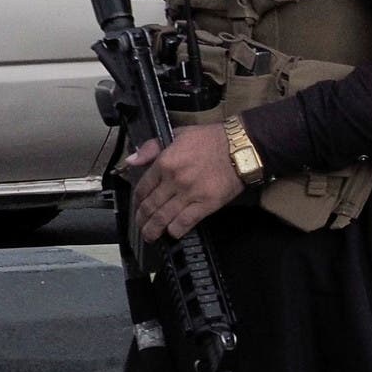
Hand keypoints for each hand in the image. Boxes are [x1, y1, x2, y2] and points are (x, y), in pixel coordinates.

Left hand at [124, 126, 244, 242]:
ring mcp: (190, 194)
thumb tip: (131, 161)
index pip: (143, 187)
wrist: (241, 147)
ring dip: (154, 229)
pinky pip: (185, 222)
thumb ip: (152, 147)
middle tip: (141, 227)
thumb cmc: (211, 139)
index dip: (137, 201)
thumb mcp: (178, 134)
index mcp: (165, 162)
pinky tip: (172, 233)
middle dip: (142, 219)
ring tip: (150, 236)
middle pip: (151, 205)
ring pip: (164, 217)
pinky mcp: (206, 204)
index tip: (137, 207)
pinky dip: (176, 230)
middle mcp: (174, 180)